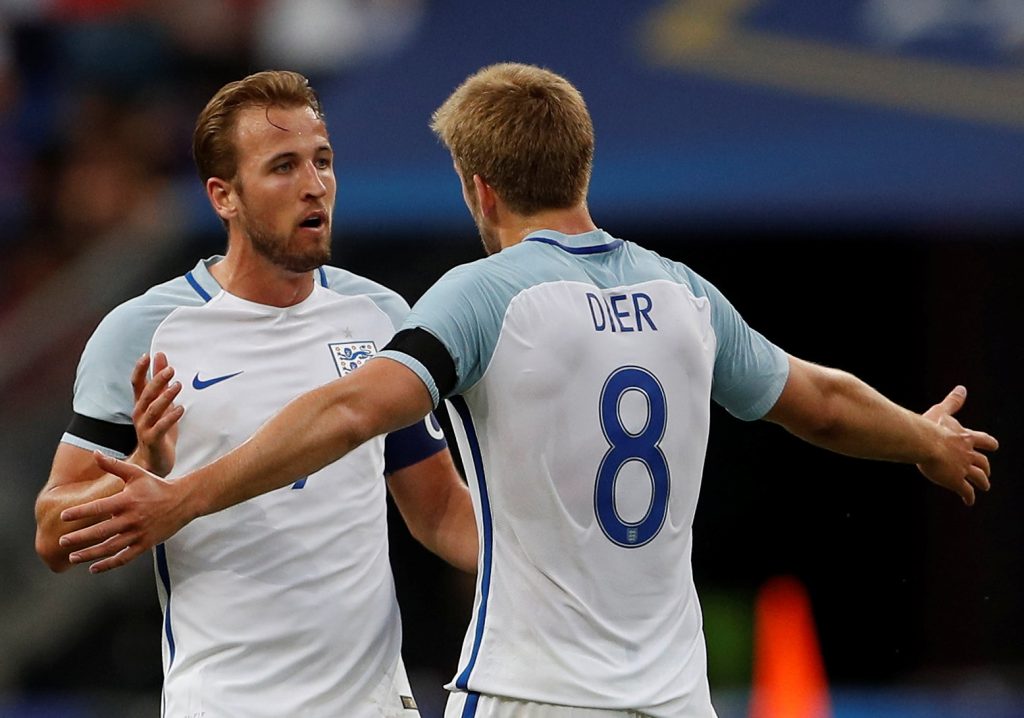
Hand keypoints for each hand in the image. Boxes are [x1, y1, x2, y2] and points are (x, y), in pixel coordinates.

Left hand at [59, 453, 190, 572]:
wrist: (183, 501)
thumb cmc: (156, 486)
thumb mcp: (136, 473)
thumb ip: (114, 465)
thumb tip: (95, 453)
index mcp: (128, 501)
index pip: (99, 508)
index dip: (81, 512)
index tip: (63, 516)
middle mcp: (132, 518)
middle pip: (101, 531)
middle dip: (80, 537)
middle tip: (62, 541)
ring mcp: (139, 533)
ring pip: (111, 548)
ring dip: (90, 554)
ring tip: (72, 557)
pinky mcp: (145, 544)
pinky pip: (125, 557)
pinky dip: (109, 565)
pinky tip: (94, 568)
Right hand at [129, 352, 182, 476]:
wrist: (154, 461)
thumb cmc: (158, 428)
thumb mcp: (161, 402)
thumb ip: (160, 381)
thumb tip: (160, 357)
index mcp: (141, 404)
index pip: (137, 383)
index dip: (140, 369)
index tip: (148, 355)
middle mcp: (139, 414)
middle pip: (146, 394)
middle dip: (157, 381)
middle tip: (170, 369)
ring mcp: (144, 427)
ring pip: (153, 410)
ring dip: (165, 397)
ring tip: (178, 385)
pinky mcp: (153, 439)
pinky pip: (161, 427)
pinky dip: (170, 417)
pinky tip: (181, 409)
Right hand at [916, 386, 998, 504]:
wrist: (925, 442)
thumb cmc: (930, 426)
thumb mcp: (942, 411)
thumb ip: (953, 401)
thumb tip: (961, 388)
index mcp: (966, 438)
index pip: (984, 440)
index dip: (989, 444)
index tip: (993, 446)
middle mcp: (968, 454)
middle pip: (983, 462)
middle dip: (986, 468)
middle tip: (986, 473)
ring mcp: (963, 468)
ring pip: (979, 478)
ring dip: (982, 483)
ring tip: (983, 487)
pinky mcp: (956, 480)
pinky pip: (966, 491)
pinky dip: (969, 497)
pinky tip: (969, 501)